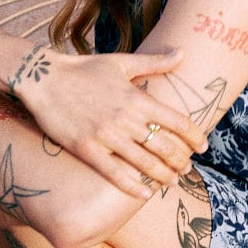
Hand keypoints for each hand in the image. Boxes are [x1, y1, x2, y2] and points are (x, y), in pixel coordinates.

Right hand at [11, 46, 208, 196]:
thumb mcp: (121, 62)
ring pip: (145, 164)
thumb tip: (183, 53)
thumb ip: (154, 62)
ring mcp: (106, 136)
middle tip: (187, 168)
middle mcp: (126, 118)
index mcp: (137, 98)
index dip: (195, 137)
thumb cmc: (83, 69)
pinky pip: (114, 174)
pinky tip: (144, 194)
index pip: (178, 121)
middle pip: (166, 146)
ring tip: (172, 181)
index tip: (203, 147)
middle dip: (181, 160)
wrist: (43, 78)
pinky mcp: (87, 149)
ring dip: (164, 176)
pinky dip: (132, 187)